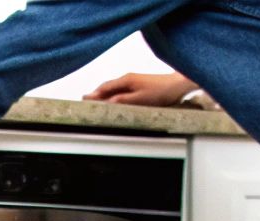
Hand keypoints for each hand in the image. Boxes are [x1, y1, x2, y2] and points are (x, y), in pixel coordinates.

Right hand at [85, 72, 200, 107]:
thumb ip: (122, 100)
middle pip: (107, 86)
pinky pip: (121, 89)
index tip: (82, 99)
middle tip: (84, 100)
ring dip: (104, 94)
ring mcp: (133, 80)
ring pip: (114, 88)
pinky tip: (113, 99)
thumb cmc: (160, 92)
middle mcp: (127, 78)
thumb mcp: (140, 99)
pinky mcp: (139, 84)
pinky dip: (113, 94)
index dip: (93, 94)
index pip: (104, 88)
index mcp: (126, 80)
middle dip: (96, 93)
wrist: (177, 85)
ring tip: (96, 100)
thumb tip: (107, 102)